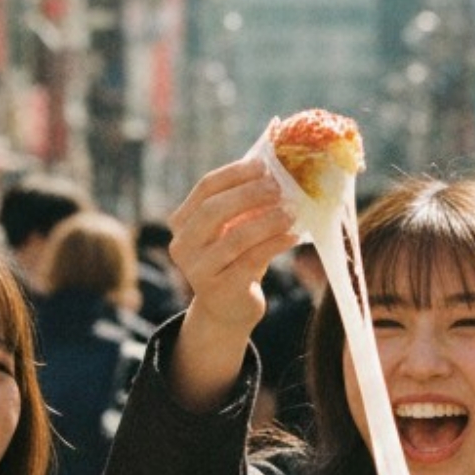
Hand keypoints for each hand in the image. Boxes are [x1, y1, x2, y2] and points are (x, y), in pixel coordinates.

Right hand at [166, 159, 296, 342]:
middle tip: (279, 188)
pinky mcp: (219, 289)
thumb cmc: (235, 259)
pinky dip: (274, 245)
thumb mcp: (232, 229)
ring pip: (235, 237)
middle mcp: (182, 245)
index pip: (206, 188)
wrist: (228, 308)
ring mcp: (197, 270)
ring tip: (291, 212)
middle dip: (250, 194)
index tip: (264, 165)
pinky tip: (292, 237)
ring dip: (267, 221)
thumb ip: (242, 204)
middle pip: (214, 210)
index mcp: (182, 222)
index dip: (236, 174)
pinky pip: (250, 260)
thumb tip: (275, 170)